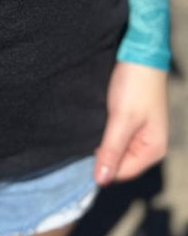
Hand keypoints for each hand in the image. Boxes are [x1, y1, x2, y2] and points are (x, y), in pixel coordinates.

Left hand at [94, 60, 168, 185]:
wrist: (140, 54)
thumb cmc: (136, 86)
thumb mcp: (121, 119)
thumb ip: (111, 151)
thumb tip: (101, 180)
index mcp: (153, 150)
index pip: (122, 172)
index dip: (102, 167)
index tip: (82, 156)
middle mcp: (149, 145)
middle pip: (119, 162)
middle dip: (102, 154)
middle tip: (85, 139)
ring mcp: (140, 134)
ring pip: (115, 149)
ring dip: (102, 142)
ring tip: (90, 129)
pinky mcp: (131, 121)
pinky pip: (115, 136)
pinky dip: (104, 132)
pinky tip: (95, 124)